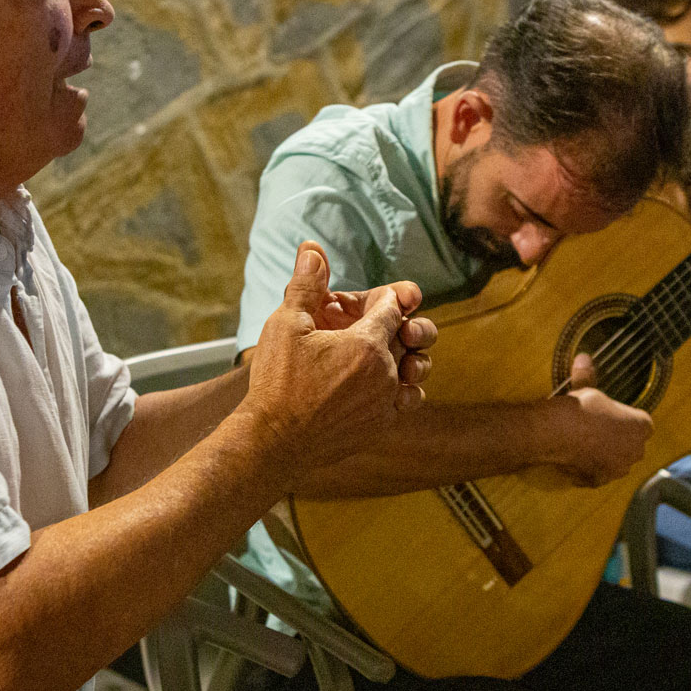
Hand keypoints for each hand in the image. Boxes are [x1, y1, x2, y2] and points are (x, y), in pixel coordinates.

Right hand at [241, 242, 437, 469]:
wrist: (273, 441)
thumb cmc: (276, 382)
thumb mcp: (286, 324)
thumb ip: (306, 284)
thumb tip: (313, 249)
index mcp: (367, 343)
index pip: (393, 307)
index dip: (383, 298)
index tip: (370, 299)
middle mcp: (385, 372)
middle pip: (410, 336)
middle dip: (397, 324)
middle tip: (374, 323)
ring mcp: (386, 401)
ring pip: (416, 370)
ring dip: (406, 357)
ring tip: (386, 354)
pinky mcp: (381, 425)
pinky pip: (407, 401)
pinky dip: (401, 388)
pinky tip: (382, 385)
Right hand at [535, 353, 653, 486]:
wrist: (557, 433)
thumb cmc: (579, 408)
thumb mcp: (587, 388)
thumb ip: (589, 376)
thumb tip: (583, 357)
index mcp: (642, 426)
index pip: (641, 423)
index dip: (625, 418)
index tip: (609, 415)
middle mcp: (636, 451)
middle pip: (631, 445)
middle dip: (618, 439)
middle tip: (596, 428)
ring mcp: (618, 469)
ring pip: (615, 461)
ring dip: (605, 455)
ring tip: (584, 443)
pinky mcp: (599, 481)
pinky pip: (597, 473)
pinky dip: (588, 468)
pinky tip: (575, 457)